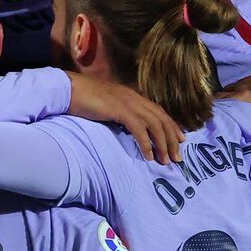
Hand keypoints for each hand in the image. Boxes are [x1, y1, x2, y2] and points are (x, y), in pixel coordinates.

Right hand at [66, 72, 181, 163]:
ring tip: (166, 160)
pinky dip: (146, 144)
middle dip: (172, 139)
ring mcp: (129, 103)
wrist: (69, 89)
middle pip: (161, 119)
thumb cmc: (84, 99)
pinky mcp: (121, 110)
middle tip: (178, 157)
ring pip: (155, 125)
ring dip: (163, 144)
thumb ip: (120, 113)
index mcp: (133, 96)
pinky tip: (149, 156)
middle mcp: (135, 99)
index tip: (180, 140)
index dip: (171, 126)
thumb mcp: (107, 106)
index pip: (159, 112)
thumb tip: (127, 128)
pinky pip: (139, 129)